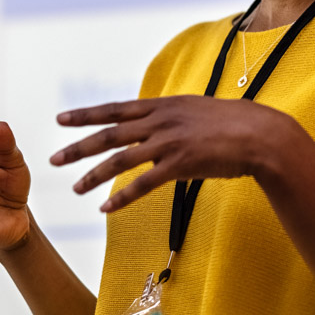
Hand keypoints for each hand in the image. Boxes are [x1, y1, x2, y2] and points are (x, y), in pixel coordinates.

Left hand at [51, 96, 298, 212]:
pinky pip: (143, 184)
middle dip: (78, 147)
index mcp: (162, 105)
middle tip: (53, 159)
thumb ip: (170, 116)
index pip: (115, 109)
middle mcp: (161, 120)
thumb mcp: (195, 110)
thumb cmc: (233, 124)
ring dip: (93, 175)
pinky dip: (122, 197)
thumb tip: (153, 120)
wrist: (261, 134)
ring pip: (120, 159)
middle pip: (109, 134)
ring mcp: (169, 142)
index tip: (61, 119)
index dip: (86, 115)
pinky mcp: (181, 164)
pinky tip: (106, 209)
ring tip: (75, 189)